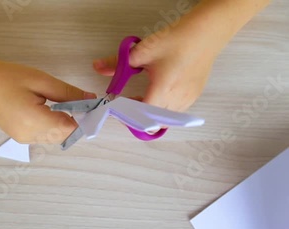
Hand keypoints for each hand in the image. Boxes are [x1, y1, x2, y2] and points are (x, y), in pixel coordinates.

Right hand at [0, 59, 95, 143]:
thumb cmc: (8, 77)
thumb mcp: (41, 80)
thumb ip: (68, 93)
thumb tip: (91, 100)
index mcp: (33, 121)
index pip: (69, 128)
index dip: (83, 117)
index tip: (88, 103)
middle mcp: (29, 136)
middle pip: (63, 136)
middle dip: (73, 121)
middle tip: (73, 99)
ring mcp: (23, 139)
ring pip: (54, 137)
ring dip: (61, 124)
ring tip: (55, 102)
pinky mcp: (19, 138)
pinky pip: (43, 136)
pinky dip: (50, 125)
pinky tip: (44, 109)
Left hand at [93, 27, 218, 111]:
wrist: (204, 33)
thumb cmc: (176, 41)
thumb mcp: (142, 51)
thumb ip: (117, 62)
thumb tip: (97, 66)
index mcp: (163, 90)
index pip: (142, 116)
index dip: (128, 116)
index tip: (120, 108)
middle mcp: (177, 99)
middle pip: (154, 122)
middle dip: (138, 116)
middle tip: (128, 103)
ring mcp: (188, 99)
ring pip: (166, 119)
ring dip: (152, 113)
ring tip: (142, 97)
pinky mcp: (194, 95)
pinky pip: (177, 111)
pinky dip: (164, 108)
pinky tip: (159, 93)